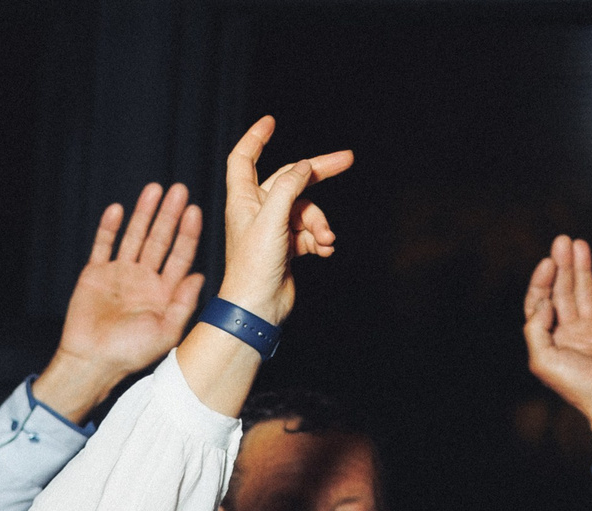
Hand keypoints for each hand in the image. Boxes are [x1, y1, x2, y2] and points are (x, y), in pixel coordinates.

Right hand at [34, 184, 205, 422]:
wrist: (91, 362)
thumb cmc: (130, 354)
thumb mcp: (167, 332)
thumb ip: (184, 303)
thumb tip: (201, 275)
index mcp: (164, 293)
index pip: (180, 256)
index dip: (188, 234)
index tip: (195, 211)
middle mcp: (144, 280)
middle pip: (160, 240)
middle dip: (169, 215)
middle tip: (179, 190)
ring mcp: (120, 275)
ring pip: (134, 237)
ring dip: (144, 214)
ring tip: (154, 190)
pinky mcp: (96, 274)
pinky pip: (103, 245)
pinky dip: (109, 228)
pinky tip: (117, 210)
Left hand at [215, 116, 352, 324]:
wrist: (257, 308)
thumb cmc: (254, 267)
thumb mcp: (272, 220)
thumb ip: (288, 187)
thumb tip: (304, 166)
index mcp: (244, 199)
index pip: (243, 158)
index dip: (255, 138)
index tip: (270, 122)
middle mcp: (257, 210)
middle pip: (290, 179)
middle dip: (318, 173)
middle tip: (347, 159)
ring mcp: (273, 228)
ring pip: (305, 209)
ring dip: (320, 223)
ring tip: (325, 240)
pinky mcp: (286, 247)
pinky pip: (309, 232)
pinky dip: (319, 239)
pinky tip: (324, 251)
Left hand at [523, 235, 591, 466]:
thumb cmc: (578, 385)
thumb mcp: (543, 360)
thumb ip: (536, 329)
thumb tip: (542, 302)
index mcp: (549, 340)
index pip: (540, 303)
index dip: (542, 281)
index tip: (548, 262)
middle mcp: (569, 332)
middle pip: (562, 292)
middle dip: (562, 266)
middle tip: (563, 241)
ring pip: (586, 292)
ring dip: (583, 268)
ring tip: (580, 244)